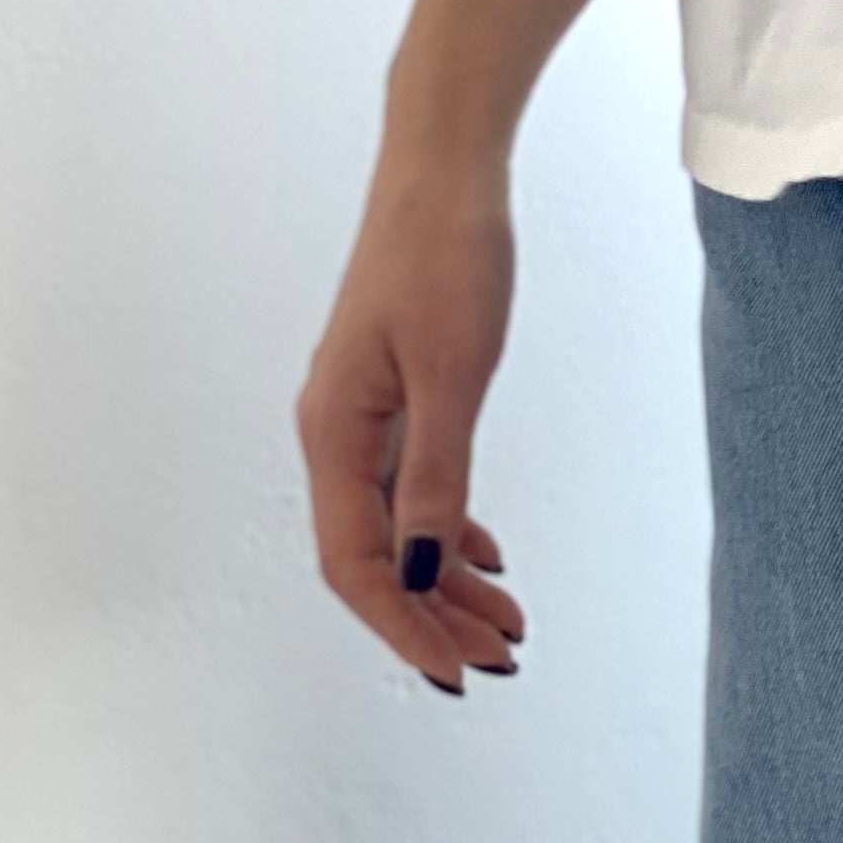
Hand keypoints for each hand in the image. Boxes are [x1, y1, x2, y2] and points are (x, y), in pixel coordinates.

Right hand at [296, 152, 525, 698]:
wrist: (443, 172)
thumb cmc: (446, 258)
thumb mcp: (452, 374)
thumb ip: (436, 476)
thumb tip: (422, 570)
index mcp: (333, 434)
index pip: (357, 564)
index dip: (404, 625)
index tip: (456, 671)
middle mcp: (334, 433)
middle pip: (374, 556)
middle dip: (435, 615)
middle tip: (502, 657)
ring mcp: (360, 415)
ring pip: (397, 524)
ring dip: (448, 579)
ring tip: (509, 622)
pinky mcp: (391, 393)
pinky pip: (409, 486)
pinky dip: (448, 528)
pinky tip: (487, 555)